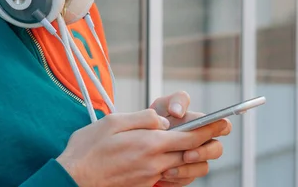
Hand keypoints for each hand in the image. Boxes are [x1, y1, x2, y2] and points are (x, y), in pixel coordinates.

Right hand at [55, 109, 226, 186]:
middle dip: (206, 142)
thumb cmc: (88, 148)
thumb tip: (162, 120)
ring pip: (181, 167)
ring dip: (190, 156)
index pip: (190, 137)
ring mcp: (150, 178)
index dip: (209, 129)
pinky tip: (165, 158)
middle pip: (191, 154)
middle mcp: (154, 164)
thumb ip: (142, 118)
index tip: (223, 122)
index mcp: (149, 144)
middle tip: (217, 132)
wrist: (73, 179)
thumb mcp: (113, 121)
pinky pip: (166, 176)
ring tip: (190, 145)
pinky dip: (172, 167)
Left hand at [150, 92, 232, 185]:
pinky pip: (188, 179)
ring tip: (170, 167)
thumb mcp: (163, 105)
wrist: (139, 140)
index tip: (214, 128)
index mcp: (201, 125)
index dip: (223, 127)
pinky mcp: (185, 174)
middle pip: (217, 149)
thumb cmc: (156, 120)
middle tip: (187, 154)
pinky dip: (177, 176)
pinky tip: (164, 173)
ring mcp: (195, 160)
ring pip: (203, 168)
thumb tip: (179, 111)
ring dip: (189, 168)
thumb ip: (175, 101)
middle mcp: (202, 143)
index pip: (223, 126)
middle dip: (204, 152)